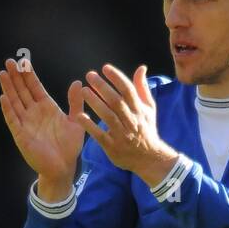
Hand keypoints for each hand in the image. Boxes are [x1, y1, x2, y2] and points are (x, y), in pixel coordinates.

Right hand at [0, 57, 84, 191]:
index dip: (29, 75)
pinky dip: (8, 109)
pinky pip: (13, 120)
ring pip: (15, 102)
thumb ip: (75, 102)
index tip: (24, 61)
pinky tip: (3, 97)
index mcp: (46, 107)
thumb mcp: (76, 121)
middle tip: (9, 61)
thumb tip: (77, 82)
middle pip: (22, 91)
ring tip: (3, 73)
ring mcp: (26, 123)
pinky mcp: (21, 135)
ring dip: (8, 88)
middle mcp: (34, 113)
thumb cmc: (69, 146)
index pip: (35, 87)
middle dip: (16, 76)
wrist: (63, 168)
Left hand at [74, 64, 177, 181]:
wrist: (149, 159)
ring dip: (95, 102)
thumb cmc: (146, 130)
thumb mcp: (149, 109)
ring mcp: (122, 135)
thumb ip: (142, 88)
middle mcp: (131, 121)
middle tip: (90, 75)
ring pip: (108, 116)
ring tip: (83, 90)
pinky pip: (100, 135)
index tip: (105, 68)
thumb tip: (141, 68)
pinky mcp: (112, 147)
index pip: (128, 90)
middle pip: (116, 101)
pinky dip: (89, 125)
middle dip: (103, 87)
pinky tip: (79, 116)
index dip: (117, 78)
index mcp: (139, 110)